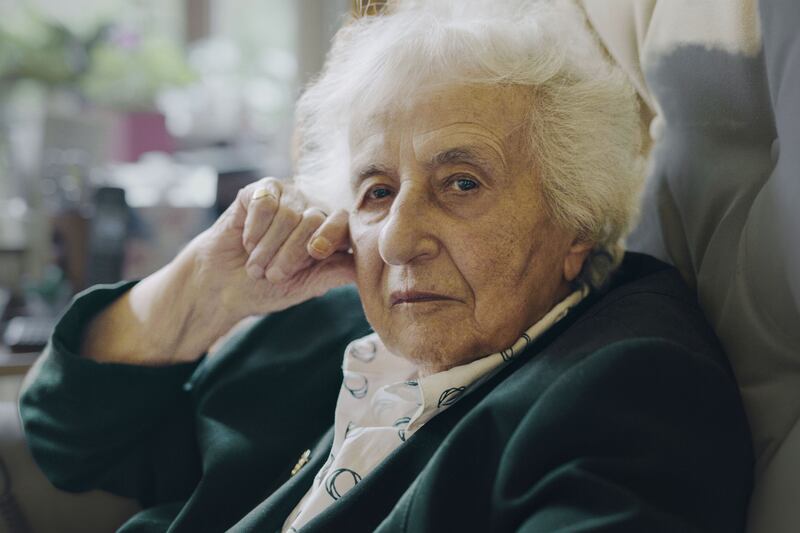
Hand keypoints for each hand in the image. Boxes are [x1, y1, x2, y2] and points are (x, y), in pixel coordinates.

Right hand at [187, 177, 355, 322]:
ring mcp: (288, 197)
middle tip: (271, 275)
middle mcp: (312, 211)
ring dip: (266, 248)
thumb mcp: (304, 286)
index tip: (316, 252)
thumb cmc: (266, 287)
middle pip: (313, 219)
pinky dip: (253, 229)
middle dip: (290, 253)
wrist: (221, 284)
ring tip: (255, 265)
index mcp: (329, 234)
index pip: (342, 223)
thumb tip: (366, 266)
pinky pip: (264, 202)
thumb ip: (334, 273)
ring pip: (287, 214)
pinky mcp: (261, 190)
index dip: (331, 235)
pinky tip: (246, 241)